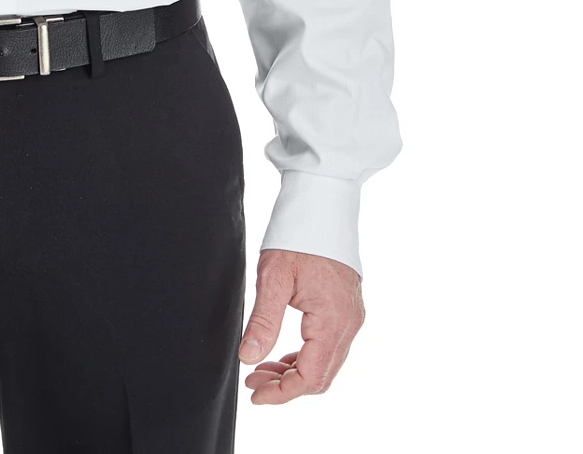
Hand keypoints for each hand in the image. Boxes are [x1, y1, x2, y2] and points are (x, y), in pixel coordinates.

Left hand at [238, 249, 364, 403]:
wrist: (322, 207)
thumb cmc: (297, 237)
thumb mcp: (273, 278)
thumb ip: (263, 321)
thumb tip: (247, 358)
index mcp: (333, 321)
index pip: (310, 377)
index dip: (281, 392)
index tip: (254, 393)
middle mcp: (349, 325)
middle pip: (320, 376)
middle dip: (285, 385)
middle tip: (252, 381)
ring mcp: (352, 318)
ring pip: (326, 364)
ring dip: (295, 372)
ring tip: (261, 368)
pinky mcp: (347, 310)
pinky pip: (329, 347)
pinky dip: (306, 356)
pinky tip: (282, 354)